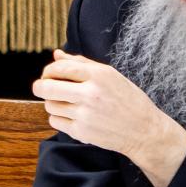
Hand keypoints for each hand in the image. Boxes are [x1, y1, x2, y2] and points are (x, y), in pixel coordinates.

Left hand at [33, 50, 185, 186]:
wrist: (145, 131)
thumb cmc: (128, 100)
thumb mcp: (110, 76)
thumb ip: (81, 63)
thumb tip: (56, 54)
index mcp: (99, 75)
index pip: (59, 67)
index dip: (48, 70)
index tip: (49, 74)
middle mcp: (91, 94)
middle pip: (45, 87)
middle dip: (40, 86)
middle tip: (43, 87)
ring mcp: (85, 114)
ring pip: (49, 105)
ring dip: (53, 103)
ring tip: (68, 103)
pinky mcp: (82, 132)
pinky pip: (54, 121)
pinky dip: (59, 118)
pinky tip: (73, 116)